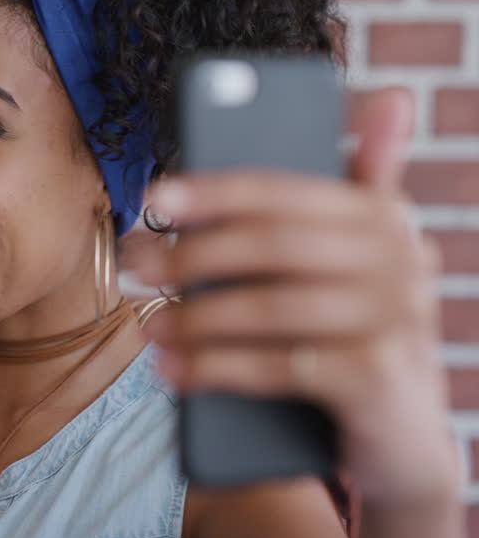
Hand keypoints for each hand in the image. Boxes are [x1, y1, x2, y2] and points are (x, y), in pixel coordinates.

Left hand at [137, 88, 459, 512]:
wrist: (404, 439)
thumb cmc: (359, 333)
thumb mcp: (362, 260)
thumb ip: (365, 184)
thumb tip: (392, 98)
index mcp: (384, 218)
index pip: (283, 190)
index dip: (213, 190)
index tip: (153, 198)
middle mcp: (401, 260)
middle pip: (271, 244)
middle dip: (191, 254)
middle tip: (134, 266)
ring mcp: (395, 321)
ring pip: (271, 306)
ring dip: (196, 316)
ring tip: (146, 324)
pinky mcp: (378, 379)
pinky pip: (281, 365)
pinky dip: (217, 368)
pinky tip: (173, 370)